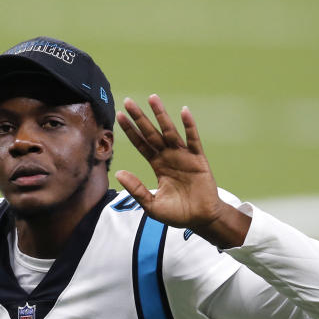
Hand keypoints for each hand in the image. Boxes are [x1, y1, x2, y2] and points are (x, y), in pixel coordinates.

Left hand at [115, 95, 249, 247]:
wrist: (200, 220)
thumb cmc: (177, 214)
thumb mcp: (152, 205)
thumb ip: (136, 188)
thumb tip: (119, 172)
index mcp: (157, 165)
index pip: (141, 144)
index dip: (130, 131)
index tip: (119, 116)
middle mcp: (168, 156)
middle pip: (151, 133)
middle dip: (140, 118)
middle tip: (129, 101)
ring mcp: (183, 156)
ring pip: (170, 132)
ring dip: (161, 115)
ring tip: (152, 98)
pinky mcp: (198, 159)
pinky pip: (193, 140)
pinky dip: (189, 126)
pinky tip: (184, 112)